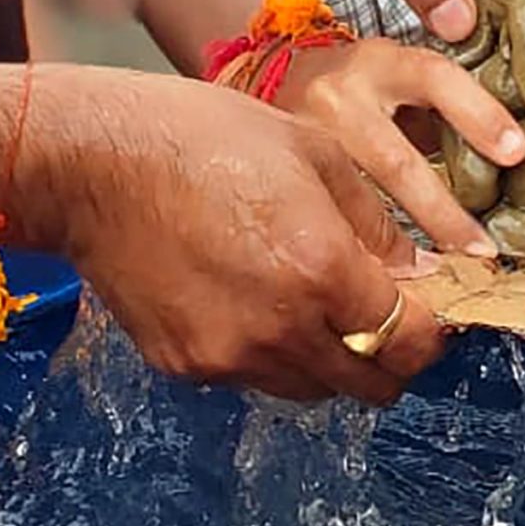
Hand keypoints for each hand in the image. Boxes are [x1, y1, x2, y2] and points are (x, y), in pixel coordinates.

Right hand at [25, 68, 447, 402]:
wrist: (90, 162)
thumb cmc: (201, 136)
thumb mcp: (314, 152)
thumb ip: (376, 225)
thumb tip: (420, 273)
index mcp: (321, 269)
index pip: (412, 341)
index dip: (434, 331)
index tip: (432, 310)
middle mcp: (280, 328)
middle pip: (372, 386)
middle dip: (392, 355)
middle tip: (385, 314)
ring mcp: (229, 356)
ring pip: (315, 389)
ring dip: (332, 358)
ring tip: (310, 299)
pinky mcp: (188, 367)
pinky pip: (254, 377)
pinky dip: (269, 352)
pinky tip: (248, 296)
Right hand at [274, 39, 523, 256]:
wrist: (267, 82)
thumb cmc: (348, 85)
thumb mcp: (395, 75)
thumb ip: (438, 110)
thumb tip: (501, 159)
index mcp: (379, 64)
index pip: (436, 79)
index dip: (480, 115)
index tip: (516, 152)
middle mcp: (339, 97)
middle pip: (397, 164)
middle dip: (443, 216)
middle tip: (481, 248)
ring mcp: (302, 139)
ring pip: (356, 207)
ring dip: (399, 250)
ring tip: (432, 278)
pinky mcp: (283, 176)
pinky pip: (325, 227)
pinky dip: (355, 260)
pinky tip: (376, 283)